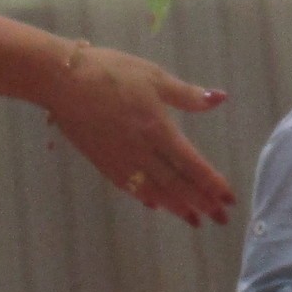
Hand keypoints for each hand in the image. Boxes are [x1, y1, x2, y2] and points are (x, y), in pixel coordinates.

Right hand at [44, 43, 234, 225]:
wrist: (62, 80)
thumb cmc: (111, 72)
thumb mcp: (154, 76)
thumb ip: (187, 94)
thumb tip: (220, 98)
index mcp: (158, 129)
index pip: (192, 165)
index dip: (212, 184)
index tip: (229, 199)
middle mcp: (142, 151)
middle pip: (177, 184)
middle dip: (201, 203)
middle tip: (220, 219)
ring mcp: (120, 159)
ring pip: (154, 190)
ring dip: (176, 206)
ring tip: (194, 219)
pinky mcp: (102, 161)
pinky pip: (129, 186)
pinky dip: (146, 197)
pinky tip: (156, 204)